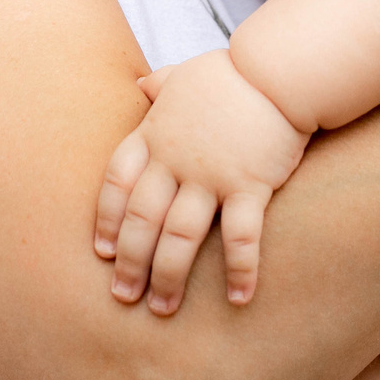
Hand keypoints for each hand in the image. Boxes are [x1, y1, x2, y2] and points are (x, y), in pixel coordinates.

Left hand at [92, 49, 309, 314]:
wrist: (276, 70)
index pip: (117, 182)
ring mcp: (210, 175)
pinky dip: (239, 270)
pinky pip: (240, 237)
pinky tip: (240, 298)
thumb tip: (140, 83)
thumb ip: (160, 85)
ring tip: (162, 308)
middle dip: (130, 261)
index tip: (103, 252)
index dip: (107, 219)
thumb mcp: (185, 75)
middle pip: (141, 218)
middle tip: (124, 297)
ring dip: (168, 276)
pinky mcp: (248, 186)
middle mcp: (174, 160)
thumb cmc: (232, 74)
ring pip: (178, 236)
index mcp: (155, 134)